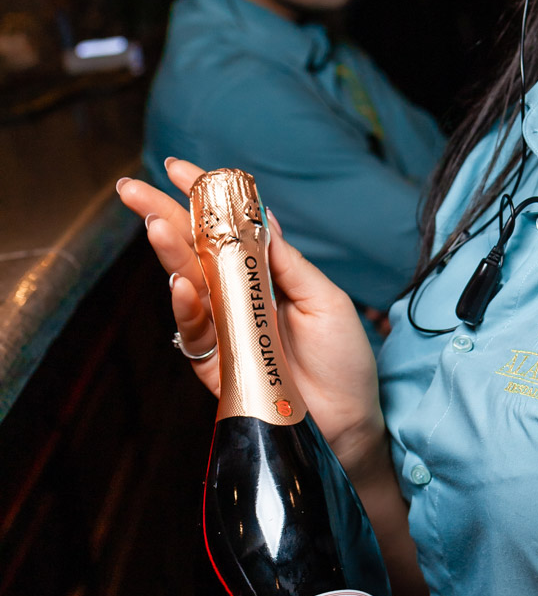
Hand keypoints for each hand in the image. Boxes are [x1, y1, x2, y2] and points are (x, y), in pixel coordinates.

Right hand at [117, 158, 383, 471]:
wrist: (348, 426)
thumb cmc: (345, 364)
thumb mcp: (325, 300)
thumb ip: (286, 262)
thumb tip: (259, 217)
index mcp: (268, 276)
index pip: (229, 229)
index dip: (203, 199)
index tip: (177, 169)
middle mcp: (241, 298)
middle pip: (194, 250)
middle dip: (162, 215)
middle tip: (131, 189)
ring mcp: (226, 329)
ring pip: (186, 283)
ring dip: (169, 252)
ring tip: (156, 222)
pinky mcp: (215, 363)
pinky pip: (192, 329)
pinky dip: (184, 305)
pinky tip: (181, 281)